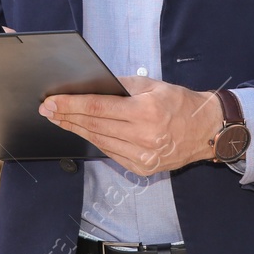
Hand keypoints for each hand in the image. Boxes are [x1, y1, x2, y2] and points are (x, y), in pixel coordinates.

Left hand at [39, 76, 222, 175]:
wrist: (206, 130)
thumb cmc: (179, 103)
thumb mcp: (152, 85)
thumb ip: (121, 86)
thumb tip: (91, 87)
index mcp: (145, 112)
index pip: (98, 107)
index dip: (71, 105)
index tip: (52, 102)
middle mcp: (143, 137)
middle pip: (94, 126)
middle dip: (67, 117)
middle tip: (47, 110)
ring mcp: (142, 156)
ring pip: (99, 141)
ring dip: (76, 130)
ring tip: (60, 120)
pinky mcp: (142, 168)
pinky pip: (111, 153)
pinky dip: (95, 141)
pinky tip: (83, 132)